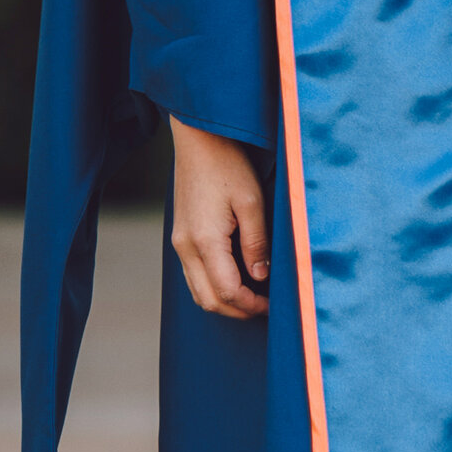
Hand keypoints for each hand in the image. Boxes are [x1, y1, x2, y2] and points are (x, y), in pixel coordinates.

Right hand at [169, 119, 271, 318]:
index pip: (227, 292)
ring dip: (223, 301)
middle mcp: (185, 247)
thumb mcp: (252, 201)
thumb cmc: (227, 164)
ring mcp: (179, 242)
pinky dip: (212, 286)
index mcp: (205, 241)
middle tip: (264, 309)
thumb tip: (260, 277)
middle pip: (208, 300)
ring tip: (252, 298)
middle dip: (237, 311)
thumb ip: (256, 243)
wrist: (198, 139)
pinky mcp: (180, 235)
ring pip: (197, 291)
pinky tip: (234, 278)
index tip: (273, 307)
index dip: (251, 306)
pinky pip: (192, 275)